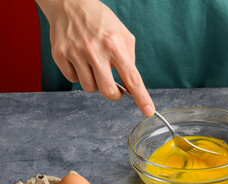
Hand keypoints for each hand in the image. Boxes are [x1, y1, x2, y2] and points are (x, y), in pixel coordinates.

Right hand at [36, 0, 154, 115]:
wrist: (70, 4)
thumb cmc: (100, 21)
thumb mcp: (123, 35)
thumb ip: (129, 60)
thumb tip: (131, 85)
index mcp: (115, 45)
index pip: (132, 78)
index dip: (142, 97)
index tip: (148, 110)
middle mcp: (95, 50)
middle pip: (108, 91)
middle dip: (114, 94)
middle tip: (115, 89)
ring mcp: (76, 53)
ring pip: (89, 88)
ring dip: (95, 83)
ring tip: (94, 66)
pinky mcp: (60, 55)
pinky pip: (73, 79)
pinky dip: (79, 74)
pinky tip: (80, 60)